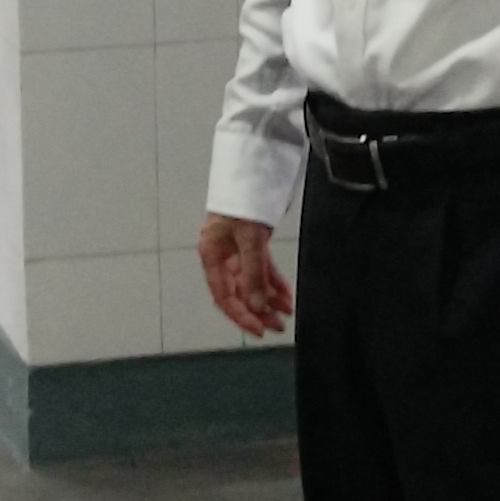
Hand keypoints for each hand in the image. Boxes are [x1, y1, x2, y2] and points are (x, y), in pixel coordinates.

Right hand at [198, 213, 291, 339]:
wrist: (255, 170)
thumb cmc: (244, 201)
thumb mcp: (250, 239)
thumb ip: (254, 274)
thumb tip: (258, 307)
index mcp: (212, 255)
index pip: (224, 295)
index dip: (241, 315)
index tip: (258, 330)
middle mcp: (222, 256)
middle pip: (239, 292)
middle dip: (258, 310)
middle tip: (278, 326)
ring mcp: (238, 250)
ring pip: (253, 282)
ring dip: (269, 299)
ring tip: (287, 313)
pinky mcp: (253, 243)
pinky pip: (263, 269)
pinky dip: (274, 283)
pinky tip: (286, 296)